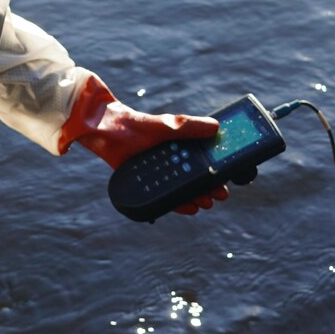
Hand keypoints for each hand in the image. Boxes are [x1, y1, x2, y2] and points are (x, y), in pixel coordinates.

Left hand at [59, 74, 231, 213]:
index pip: (202, 159)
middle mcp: (170, 160)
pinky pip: (165, 197)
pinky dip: (178, 204)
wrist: (106, 133)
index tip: (228, 177)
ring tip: (206, 203)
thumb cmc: (137, 125)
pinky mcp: (147, 184)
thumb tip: (216, 127)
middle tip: (220, 195)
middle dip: (209, 187)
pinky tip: (188, 208)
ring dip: (196, 197)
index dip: (215, 169)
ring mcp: (159, 173)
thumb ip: (189, 126)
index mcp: (178, 145)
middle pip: (194, 177)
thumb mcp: (167, 125)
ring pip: (182, 188)